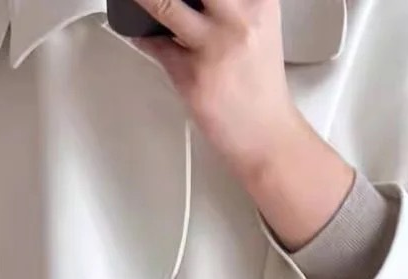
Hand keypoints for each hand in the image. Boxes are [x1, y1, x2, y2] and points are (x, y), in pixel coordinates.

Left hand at [130, 0, 353, 248]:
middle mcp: (240, 17)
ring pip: (164, 3)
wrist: (268, 136)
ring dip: (144, 0)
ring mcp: (215, 46)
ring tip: (139, 3)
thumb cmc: (258, 87)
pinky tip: (143, 33)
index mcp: (260, 1)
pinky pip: (153, 44)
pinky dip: (142, 35)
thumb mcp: (256, 29)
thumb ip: (228, 6)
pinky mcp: (193, 74)